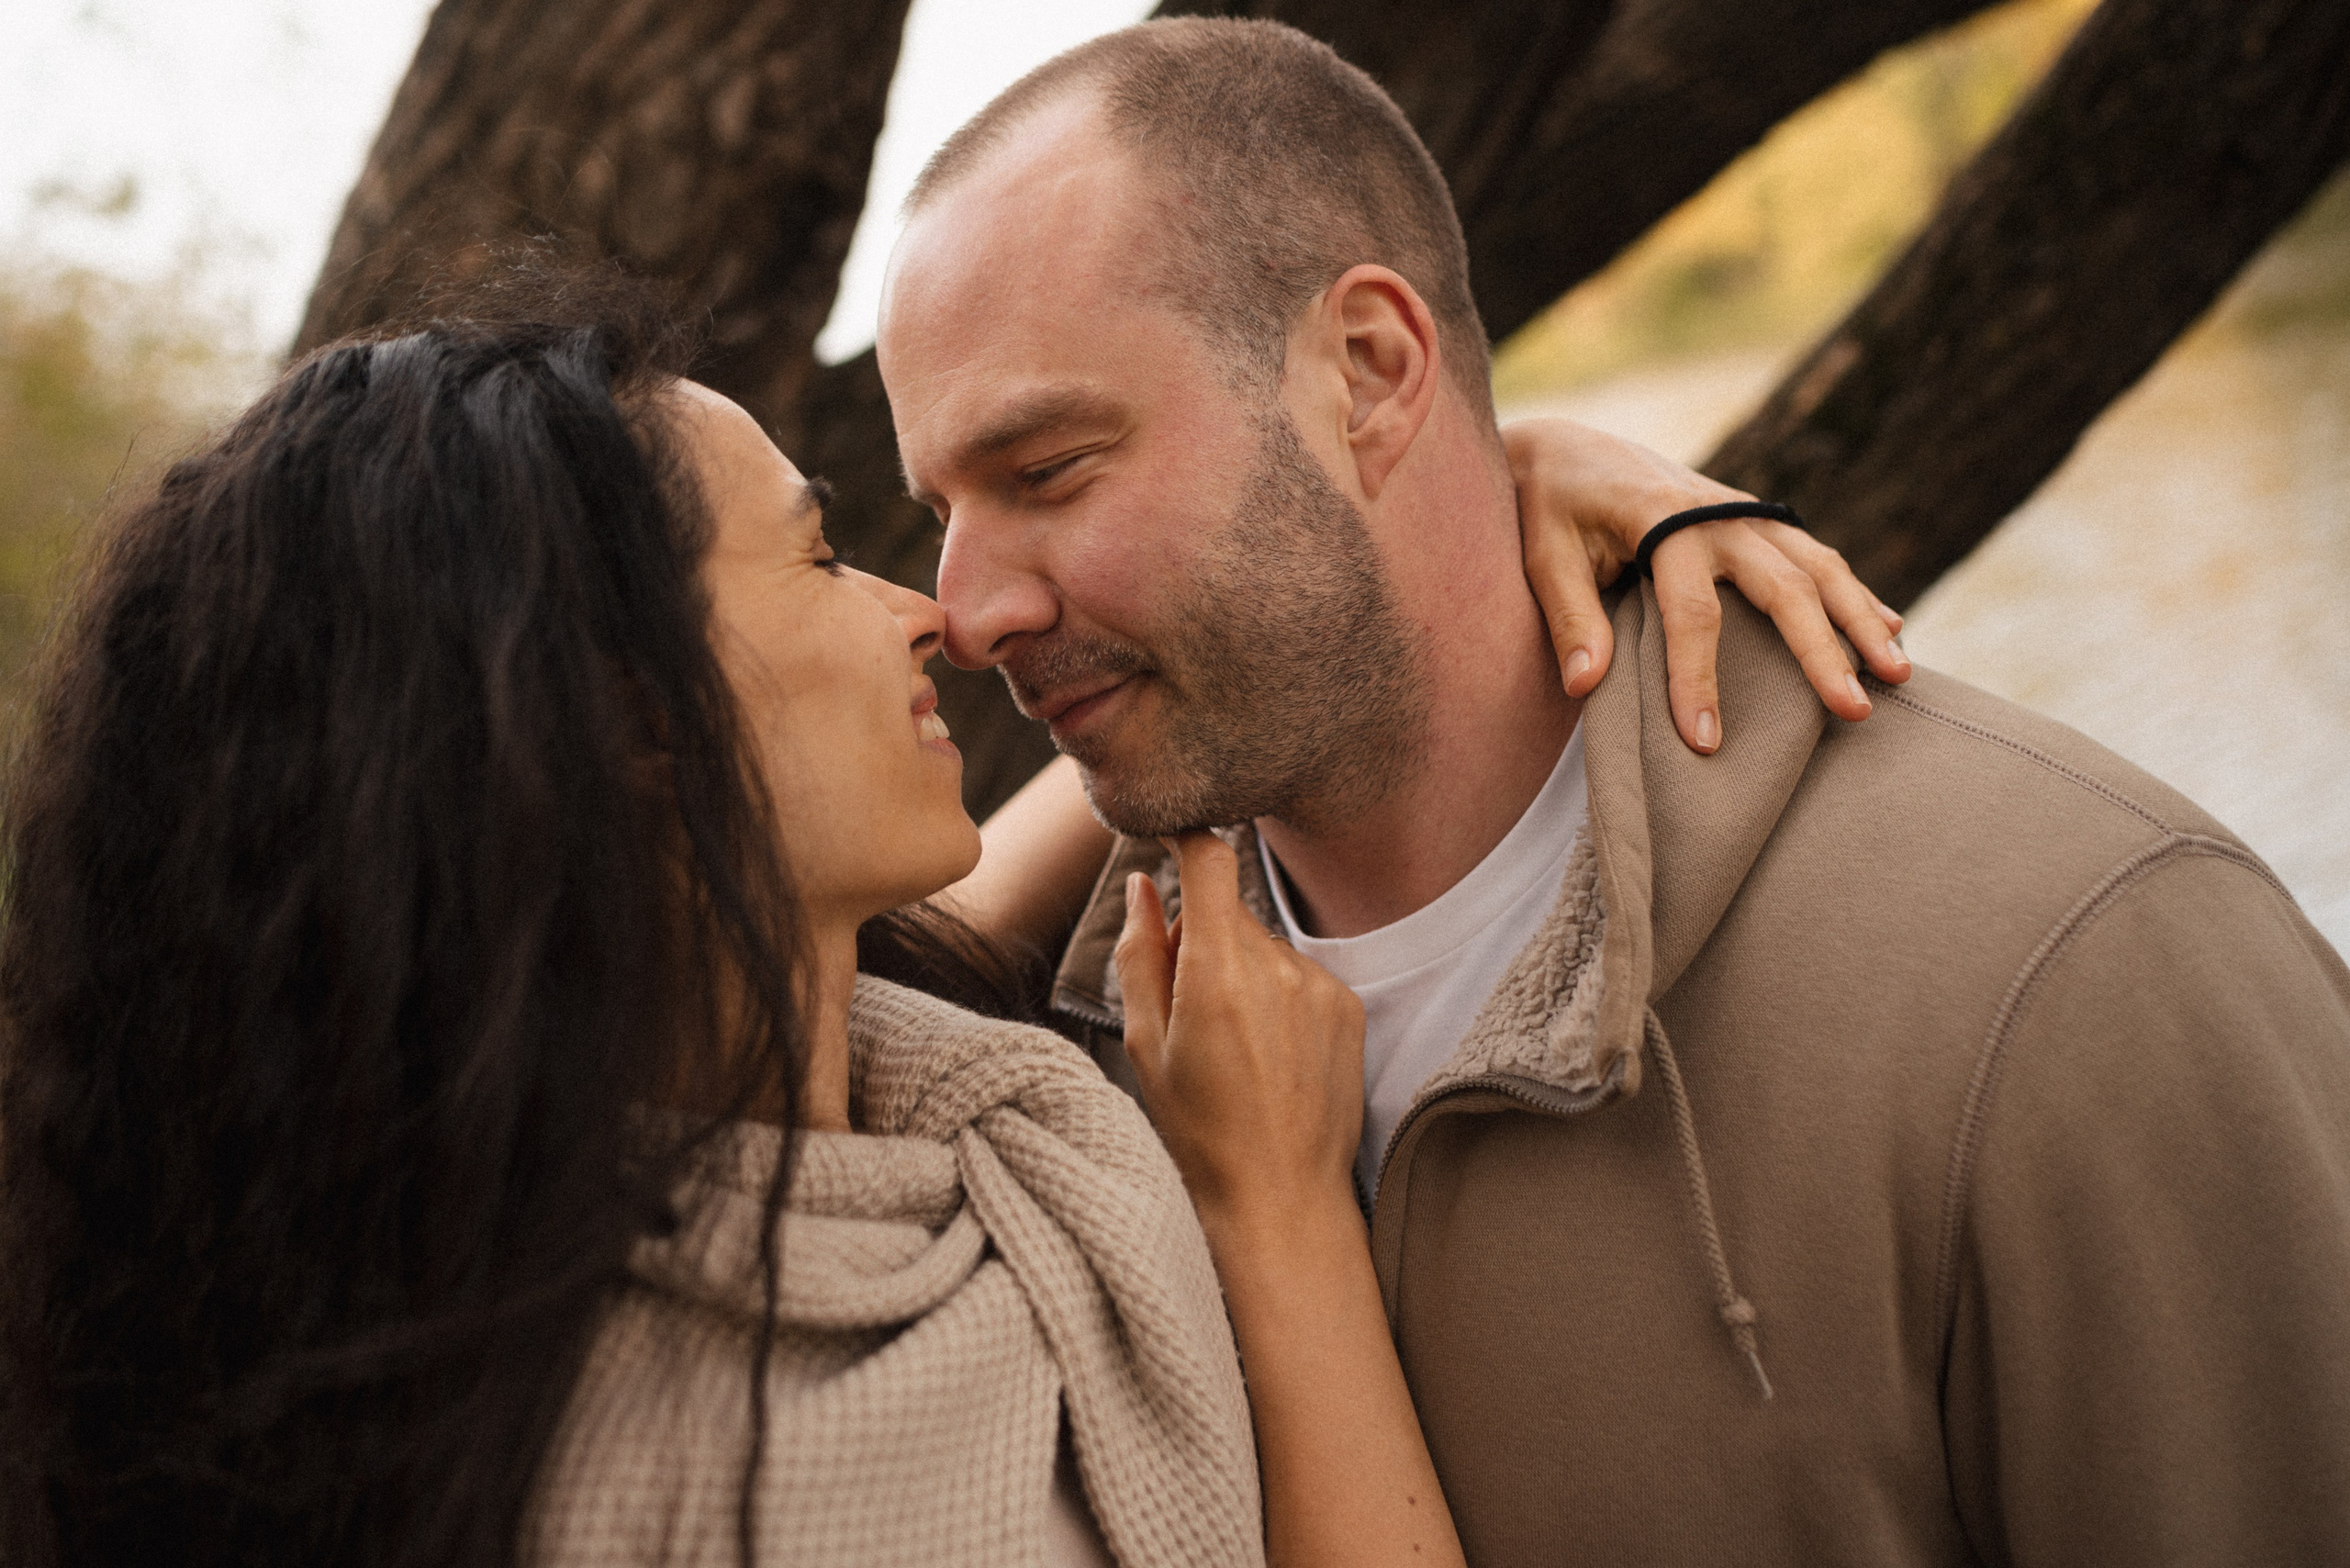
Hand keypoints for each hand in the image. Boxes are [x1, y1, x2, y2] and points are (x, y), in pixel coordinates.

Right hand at [1113, 833, 1364, 1232]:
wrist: (1279, 1196)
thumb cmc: (1199, 1129)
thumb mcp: (1146, 1045)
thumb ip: (1140, 954)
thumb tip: (1144, 885)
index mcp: (1217, 972)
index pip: (1211, 860)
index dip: (1186, 836)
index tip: (1169, 836)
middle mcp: (1277, 967)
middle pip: (1231, 914)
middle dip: (1203, 939)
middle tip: (1187, 1008)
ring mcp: (1320, 986)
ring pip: (1266, 947)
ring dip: (1244, 973)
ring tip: (1235, 1047)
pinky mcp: (1349, 1007)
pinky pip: (1301, 975)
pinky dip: (1280, 997)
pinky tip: (1271, 1055)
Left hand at [1502, 417, 1912, 753]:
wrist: (1566, 448)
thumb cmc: (1549, 507)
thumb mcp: (1542, 554)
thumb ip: (1569, 614)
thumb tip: (1584, 685)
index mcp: (1660, 519)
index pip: (1691, 611)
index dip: (1697, 678)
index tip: (1705, 741)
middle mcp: (1716, 514)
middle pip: (1783, 586)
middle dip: (1821, 651)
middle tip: (1853, 710)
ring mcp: (1743, 512)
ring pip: (1819, 566)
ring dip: (1861, 618)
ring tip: (1898, 675)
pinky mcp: (1754, 518)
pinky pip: (1816, 556)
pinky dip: (1854, 593)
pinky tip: (1889, 628)